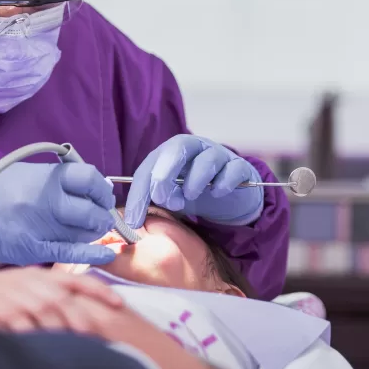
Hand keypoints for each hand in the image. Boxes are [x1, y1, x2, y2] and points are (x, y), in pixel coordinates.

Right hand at [0, 162, 116, 265]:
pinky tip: (105, 254)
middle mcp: (46, 200)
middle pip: (90, 211)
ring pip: (83, 234)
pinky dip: (90, 254)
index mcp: (46, 177)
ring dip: (92, 234)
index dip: (101, 190)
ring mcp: (39, 226)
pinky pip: (68, 253)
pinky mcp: (32, 249)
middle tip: (100, 219)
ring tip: (90, 232)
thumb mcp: (30, 173)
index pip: (90, 179)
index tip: (102, 196)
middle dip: (101, 217)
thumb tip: (98, 187)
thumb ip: (61, 179)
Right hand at [0, 269, 124, 333]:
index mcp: (37, 276)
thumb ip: (44, 300)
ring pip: (44, 308)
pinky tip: (41, 341)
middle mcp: (26, 280)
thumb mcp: (18, 294)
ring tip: (76, 343)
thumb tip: (72, 317)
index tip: (119, 304)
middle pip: (63, 297)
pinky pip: (17, 318)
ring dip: (61, 326)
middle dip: (82, 317)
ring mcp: (9, 292)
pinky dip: (31, 329)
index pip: (74, 278)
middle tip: (99, 336)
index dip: (98, 291)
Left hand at [125, 135, 263, 227]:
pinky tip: (217, 193)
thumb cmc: (192, 193)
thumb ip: (152, 201)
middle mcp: (193, 147)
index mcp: (169, 152)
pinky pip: (232, 170)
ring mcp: (218, 154)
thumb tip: (130, 221)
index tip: (134, 220)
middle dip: (164, 176)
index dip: (138, 194)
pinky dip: (223, 183)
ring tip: (191, 196)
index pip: (148, 168)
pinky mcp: (239, 166)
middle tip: (164, 200)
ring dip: (195, 180)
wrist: (228, 197)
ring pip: (206, 159)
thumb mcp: (169, 196)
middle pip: (175, 149)